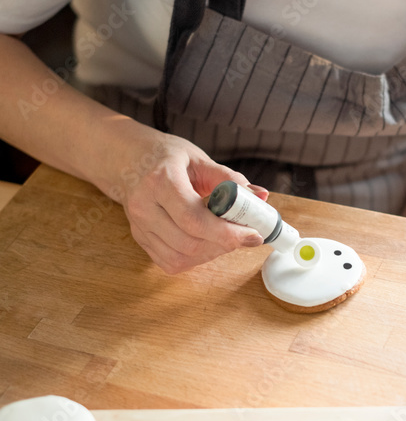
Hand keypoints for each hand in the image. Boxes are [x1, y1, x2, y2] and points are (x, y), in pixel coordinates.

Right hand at [113, 132, 268, 273]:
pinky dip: (195, 258)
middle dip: (224, 244)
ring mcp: (139, 226)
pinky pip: (170, 262)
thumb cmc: (166, 157)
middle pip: (189, 243)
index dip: (227, 233)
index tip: (252, 234)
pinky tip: (205, 242)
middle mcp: (145, 206)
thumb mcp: (199, 159)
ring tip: (224, 237)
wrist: (128, 160)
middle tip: (243, 235)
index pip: (194, 219)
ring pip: (180, 257)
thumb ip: (230, 179)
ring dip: (211, 253)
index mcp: (160, 181)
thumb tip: (260, 197)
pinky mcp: (140, 239)